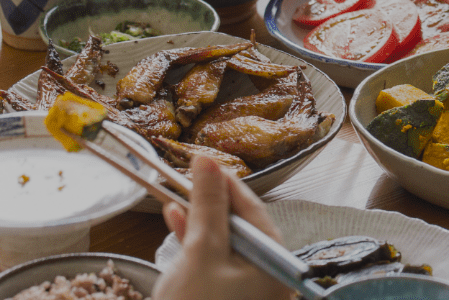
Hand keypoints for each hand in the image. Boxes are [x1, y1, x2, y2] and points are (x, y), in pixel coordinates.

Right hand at [154, 157, 289, 299]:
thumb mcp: (201, 252)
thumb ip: (207, 206)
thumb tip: (209, 163)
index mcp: (273, 262)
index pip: (253, 210)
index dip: (226, 183)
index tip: (204, 161)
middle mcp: (268, 276)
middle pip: (240, 226)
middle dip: (211, 201)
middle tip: (189, 176)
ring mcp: (249, 291)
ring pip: (224, 244)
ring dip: (199, 219)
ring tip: (176, 195)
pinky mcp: (227, 299)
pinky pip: (215, 263)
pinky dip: (196, 244)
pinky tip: (175, 222)